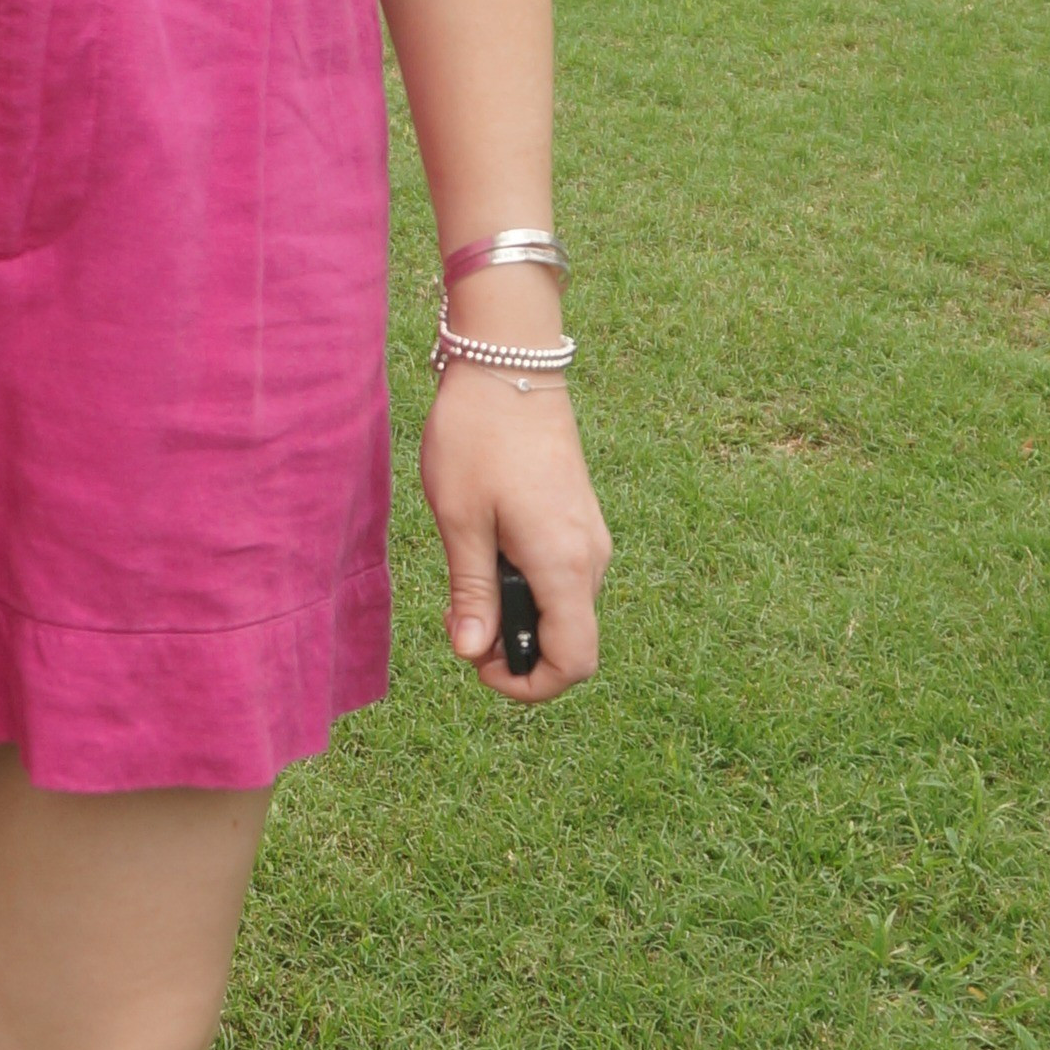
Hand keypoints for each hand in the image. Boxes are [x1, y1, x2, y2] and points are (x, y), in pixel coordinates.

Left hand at [422, 371, 609, 704]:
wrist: (509, 364)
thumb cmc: (477, 437)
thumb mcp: (461, 520)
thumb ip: (471, 592)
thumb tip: (472, 654)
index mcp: (564, 564)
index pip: (575, 662)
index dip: (530, 686)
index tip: (479, 665)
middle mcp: (591, 557)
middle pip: (571, 641)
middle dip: (516, 650)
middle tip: (458, 619)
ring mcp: (590, 536)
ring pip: (564, 608)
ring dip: (519, 616)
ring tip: (465, 579)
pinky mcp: (579, 518)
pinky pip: (562, 577)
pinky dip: (527, 586)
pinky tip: (487, 552)